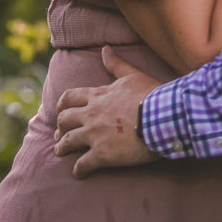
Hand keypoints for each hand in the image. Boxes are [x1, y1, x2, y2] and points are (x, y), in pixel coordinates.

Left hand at [54, 47, 160, 176]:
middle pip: (64, 120)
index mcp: (98, 96)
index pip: (70, 98)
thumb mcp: (132, 75)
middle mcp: (91, 114)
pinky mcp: (102, 154)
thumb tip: (105, 49)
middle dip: (59, 127)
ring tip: (60, 152)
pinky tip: (78, 173)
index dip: (62, 105)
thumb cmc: (150, 94)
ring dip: (62, 148)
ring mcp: (95, 135)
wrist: (161, 116)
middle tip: (59, 135)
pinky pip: (83, 165)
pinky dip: (78, 170)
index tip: (60, 111)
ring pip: (68, 142)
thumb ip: (116, 64)